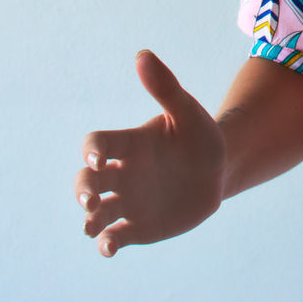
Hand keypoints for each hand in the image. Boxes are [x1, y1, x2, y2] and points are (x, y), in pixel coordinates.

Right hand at [75, 50, 226, 257]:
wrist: (220, 171)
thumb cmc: (200, 137)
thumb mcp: (188, 113)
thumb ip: (166, 88)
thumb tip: (143, 54)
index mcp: (129, 144)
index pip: (97, 144)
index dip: (92, 152)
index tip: (100, 161)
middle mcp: (120, 173)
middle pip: (87, 181)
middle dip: (82, 191)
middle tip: (90, 201)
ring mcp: (127, 201)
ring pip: (96, 212)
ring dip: (89, 219)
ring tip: (92, 226)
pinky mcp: (138, 226)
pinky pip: (115, 236)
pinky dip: (106, 243)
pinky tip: (109, 246)